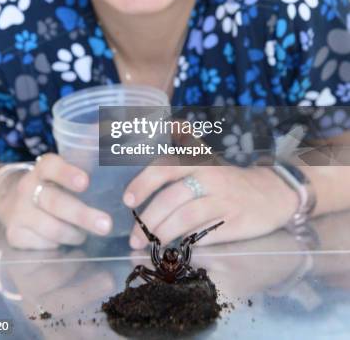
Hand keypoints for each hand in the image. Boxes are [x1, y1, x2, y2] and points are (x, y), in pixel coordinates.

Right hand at [0, 153, 112, 248]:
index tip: (85, 182)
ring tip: (86, 234)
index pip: (52, 167)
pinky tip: (65, 240)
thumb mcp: (67, 166)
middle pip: (55, 202)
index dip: (68, 174)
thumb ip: (88, 151)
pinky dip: (59, 245)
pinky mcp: (15, 234)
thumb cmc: (53, 183)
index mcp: (43, 167)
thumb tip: (109, 131)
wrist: (13, 201)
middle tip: (106, 224)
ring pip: (51, 228)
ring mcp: (19, 212)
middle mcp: (28, 187)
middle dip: (82, 215)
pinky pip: (43, 245)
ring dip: (75, 234)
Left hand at [123, 164, 297, 248]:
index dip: (143, 183)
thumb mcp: (206, 159)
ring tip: (150, 244)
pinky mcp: (234, 222)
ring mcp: (223, 200)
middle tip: (134, 236)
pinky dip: (186, 242)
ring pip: (185, 218)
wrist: (272, 192)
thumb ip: (181, 154)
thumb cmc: (229, 179)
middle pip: (171, 197)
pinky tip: (175, 248)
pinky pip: (204, 234)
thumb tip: (154, 152)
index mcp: (198, 160)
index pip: (165, 167)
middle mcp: (209, 177)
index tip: (127, 200)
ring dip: (163, 233)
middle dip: (148, 219)